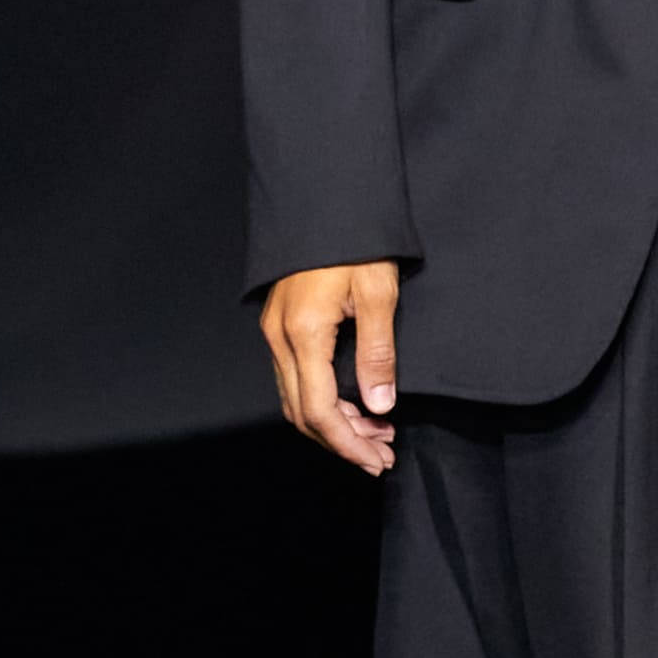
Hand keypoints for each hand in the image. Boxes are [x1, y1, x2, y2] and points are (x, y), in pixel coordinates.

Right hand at [260, 259, 402, 475]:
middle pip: (301, 413)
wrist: (326, 195)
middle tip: (382, 454)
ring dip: (333, 423)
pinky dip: (322, 399)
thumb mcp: (378, 293)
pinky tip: (354, 402)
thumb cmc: (355, 239)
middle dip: (342, 441)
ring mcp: (276, 329)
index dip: (348, 444)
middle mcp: (280, 336)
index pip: (319, 412)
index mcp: (303, 333)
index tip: (376, 461)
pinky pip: (295, 377)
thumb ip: (378, 353)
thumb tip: (379, 406)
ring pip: (296, 397)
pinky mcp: (281, 322)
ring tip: (376, 433)